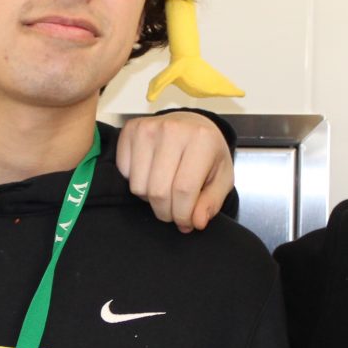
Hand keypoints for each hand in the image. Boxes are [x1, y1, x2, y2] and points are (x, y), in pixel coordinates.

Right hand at [115, 112, 232, 232]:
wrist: (191, 124)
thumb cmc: (208, 151)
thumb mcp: (222, 178)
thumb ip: (212, 202)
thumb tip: (197, 222)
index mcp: (202, 140)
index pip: (184, 190)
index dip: (183, 215)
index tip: (186, 223)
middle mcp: (172, 130)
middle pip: (158, 191)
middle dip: (166, 212)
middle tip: (174, 212)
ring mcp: (148, 128)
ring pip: (138, 187)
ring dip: (150, 199)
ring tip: (164, 190)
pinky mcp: (130, 130)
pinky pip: (124, 173)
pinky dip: (137, 182)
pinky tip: (151, 175)